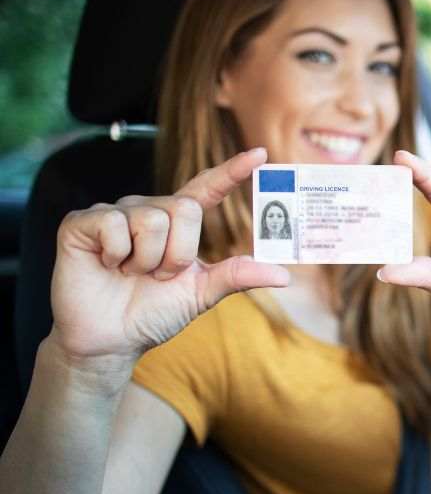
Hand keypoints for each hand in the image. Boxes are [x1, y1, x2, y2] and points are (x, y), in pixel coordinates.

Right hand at [49, 148, 288, 363]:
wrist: (110, 340)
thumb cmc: (153, 312)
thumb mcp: (201, 293)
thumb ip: (237, 277)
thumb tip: (283, 275)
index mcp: (178, 222)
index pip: (207, 188)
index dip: (232, 171)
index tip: (260, 154)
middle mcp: (148, 209)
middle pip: (185, 209)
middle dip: (178, 254)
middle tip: (156, 276)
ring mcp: (115, 212)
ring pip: (153, 220)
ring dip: (147, 260)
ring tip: (129, 273)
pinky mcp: (83, 221)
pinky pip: (116, 225)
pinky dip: (118, 256)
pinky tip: (106, 266)